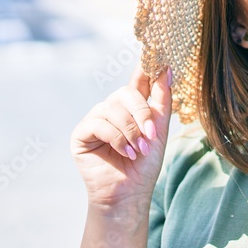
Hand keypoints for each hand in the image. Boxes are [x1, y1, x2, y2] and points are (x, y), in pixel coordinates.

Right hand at [70, 64, 172, 208]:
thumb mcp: (159, 130)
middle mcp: (112, 109)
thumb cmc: (145, 165)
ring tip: (139, 151)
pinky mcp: (81, 133)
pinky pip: (99, 123)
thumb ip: (161, 99)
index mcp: (131, 107)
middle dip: (141, 114)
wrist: (130, 193)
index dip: (145, 68)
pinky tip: (126, 153)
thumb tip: (165, 68)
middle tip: (151, 136)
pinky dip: (116, 139)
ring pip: (112, 109)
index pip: (138, 80)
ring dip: (130, 132)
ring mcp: (95, 120)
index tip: (156, 54)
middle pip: (126, 93)